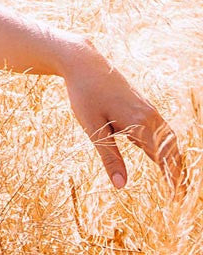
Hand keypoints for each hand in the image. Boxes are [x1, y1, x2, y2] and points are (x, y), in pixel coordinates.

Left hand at [60, 36, 184, 197]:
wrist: (83, 61)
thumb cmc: (84, 93)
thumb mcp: (92, 126)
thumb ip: (109, 157)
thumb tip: (121, 186)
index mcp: (139, 123)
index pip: (164, 159)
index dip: (173, 181)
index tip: (177, 200)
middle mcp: (149, 116)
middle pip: (172, 150)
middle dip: (177, 173)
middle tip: (178, 195)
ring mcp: (148, 108)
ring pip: (168, 139)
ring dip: (172, 159)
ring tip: (172, 181)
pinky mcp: (142, 104)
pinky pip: (160, 129)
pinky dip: (163, 145)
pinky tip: (155, 154)